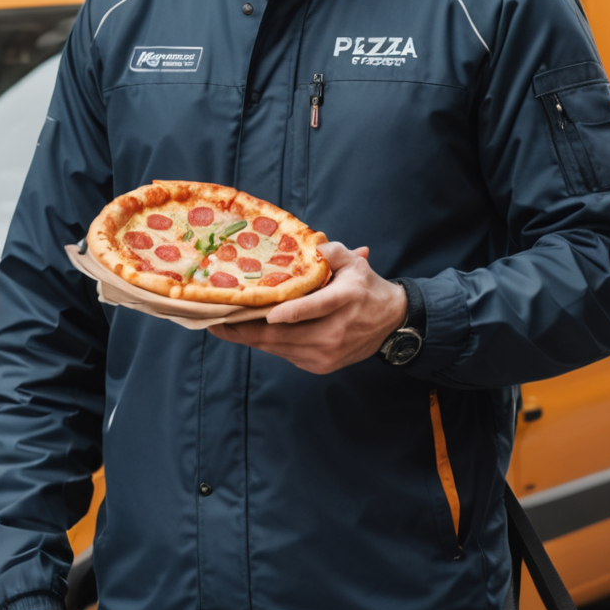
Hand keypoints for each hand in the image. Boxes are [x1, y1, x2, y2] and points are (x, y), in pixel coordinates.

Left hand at [209, 242, 408, 373]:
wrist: (392, 324)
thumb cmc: (367, 289)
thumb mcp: (354, 264)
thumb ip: (332, 252)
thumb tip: (312, 244)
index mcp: (346, 299)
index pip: (314, 308)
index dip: (290, 313)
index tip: (266, 312)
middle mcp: (335, 331)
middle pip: (284, 334)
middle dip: (247, 329)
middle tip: (217, 319)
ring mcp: (327, 353)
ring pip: (279, 347)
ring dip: (249, 337)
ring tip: (221, 326)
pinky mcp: (320, 365)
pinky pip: (285, 354)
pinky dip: (265, 343)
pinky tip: (245, 333)